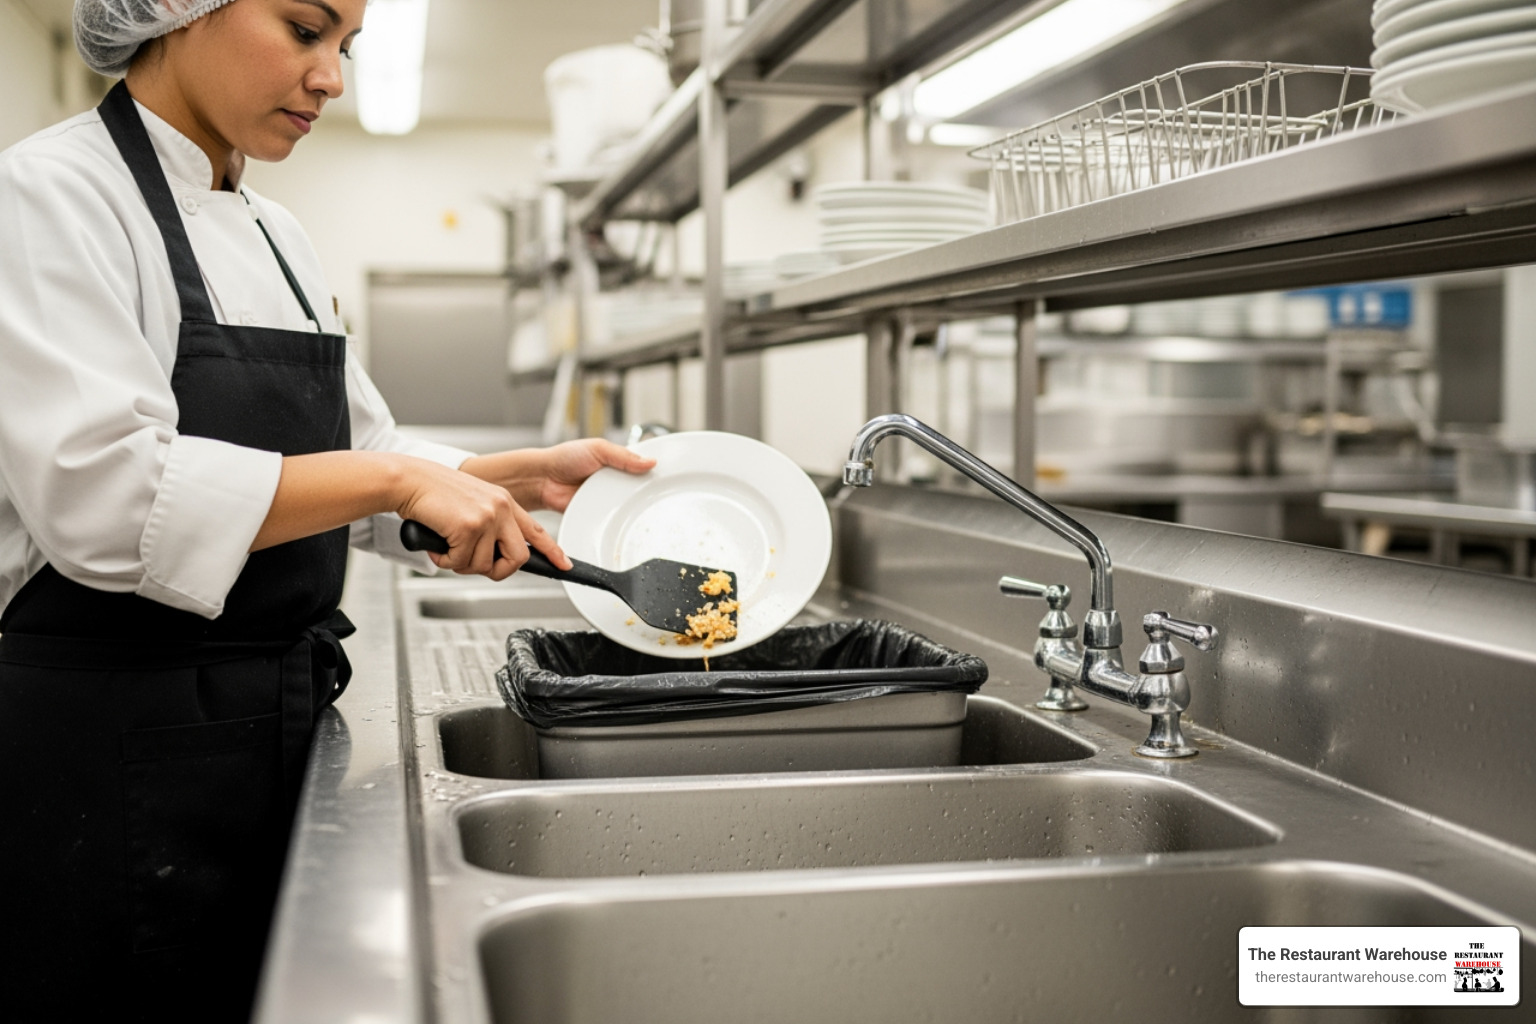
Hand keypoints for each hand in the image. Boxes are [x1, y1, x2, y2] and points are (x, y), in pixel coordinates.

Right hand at [393, 456, 570, 579]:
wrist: (408, 480)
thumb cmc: (433, 495)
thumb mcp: (472, 506)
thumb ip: (489, 527)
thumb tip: (494, 558)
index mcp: (505, 502)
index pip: (536, 531)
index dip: (552, 551)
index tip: (563, 565)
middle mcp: (501, 507)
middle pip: (518, 558)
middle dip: (497, 571)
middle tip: (475, 566)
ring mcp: (487, 516)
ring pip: (484, 565)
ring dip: (461, 564)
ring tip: (447, 547)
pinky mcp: (469, 526)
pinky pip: (461, 562)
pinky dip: (445, 560)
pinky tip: (437, 544)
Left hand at [532, 439, 655, 512]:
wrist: (543, 480)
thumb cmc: (565, 458)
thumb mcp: (597, 448)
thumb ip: (623, 455)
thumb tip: (649, 462)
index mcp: (617, 462)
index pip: (642, 468)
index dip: (653, 473)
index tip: (668, 478)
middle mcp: (614, 480)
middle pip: (638, 489)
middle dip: (645, 492)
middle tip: (659, 495)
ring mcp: (606, 498)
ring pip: (627, 505)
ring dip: (632, 506)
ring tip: (643, 508)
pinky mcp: (598, 514)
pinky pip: (613, 518)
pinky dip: (618, 518)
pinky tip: (626, 519)